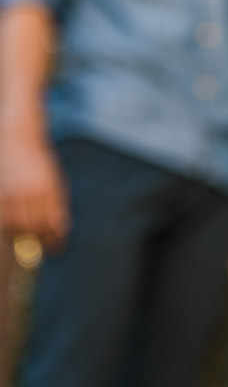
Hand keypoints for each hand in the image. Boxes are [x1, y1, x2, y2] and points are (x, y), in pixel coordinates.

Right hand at [0, 132, 69, 252]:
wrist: (19, 138)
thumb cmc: (40, 161)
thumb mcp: (56, 179)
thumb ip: (59, 203)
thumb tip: (62, 227)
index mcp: (50, 189)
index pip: (53, 222)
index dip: (55, 239)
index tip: (57, 248)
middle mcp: (31, 192)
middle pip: (35, 227)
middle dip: (39, 241)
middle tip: (43, 247)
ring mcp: (13, 192)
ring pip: (17, 225)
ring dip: (23, 235)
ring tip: (29, 237)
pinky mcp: (0, 193)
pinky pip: (4, 217)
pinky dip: (9, 226)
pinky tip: (14, 227)